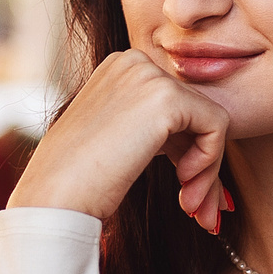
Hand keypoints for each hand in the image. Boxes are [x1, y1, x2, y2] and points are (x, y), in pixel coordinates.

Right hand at [8, 50, 232, 231]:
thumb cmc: (77, 182)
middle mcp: (134, 62)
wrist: (54, 197)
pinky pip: (217, 127)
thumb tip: (203, 159)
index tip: (186, 194)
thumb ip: (157, 135)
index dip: (185, 154)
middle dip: (203, 167)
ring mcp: (149, 76)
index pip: (175, 107)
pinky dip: (210, 162)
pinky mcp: (166, 97)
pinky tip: (184, 185)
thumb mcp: (119, 143)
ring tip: (192, 208)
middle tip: (200, 211)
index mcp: (120, 69)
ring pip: (211, 120)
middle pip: (195, 113)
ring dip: (208, 172)